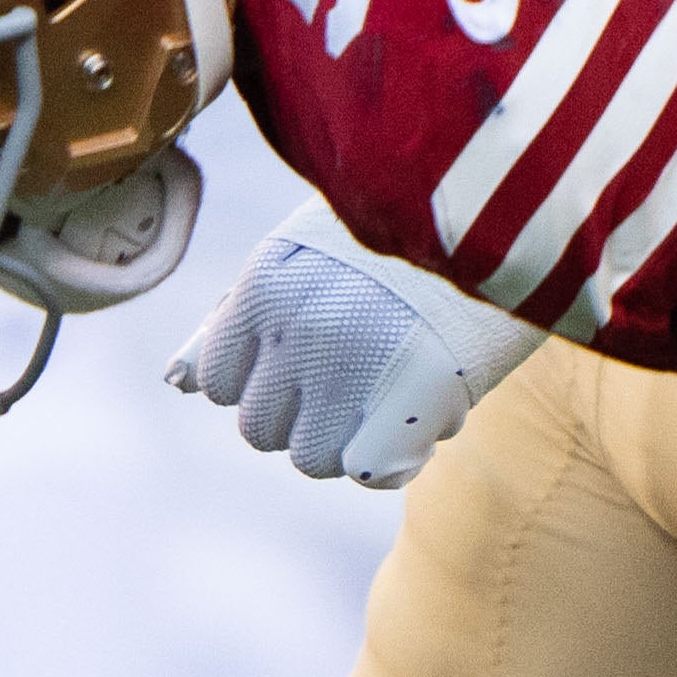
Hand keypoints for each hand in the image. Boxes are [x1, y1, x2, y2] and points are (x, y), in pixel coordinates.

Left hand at [168, 208, 542, 488]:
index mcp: (261, 288)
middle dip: (306, 415)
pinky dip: (389, 459)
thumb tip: (177, 381)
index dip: (267, 383)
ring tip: (394, 389)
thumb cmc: (396, 242)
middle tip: (363, 375)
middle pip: (261, 430)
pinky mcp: (417, 391)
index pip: (218, 386)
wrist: (499, 206)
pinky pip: (364, 470)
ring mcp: (351, 365)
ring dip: (348, 439)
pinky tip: (419, 421)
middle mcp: (293, 328)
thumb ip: (237, 322)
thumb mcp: (300, 260)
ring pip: (310, 458)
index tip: (313, 358)